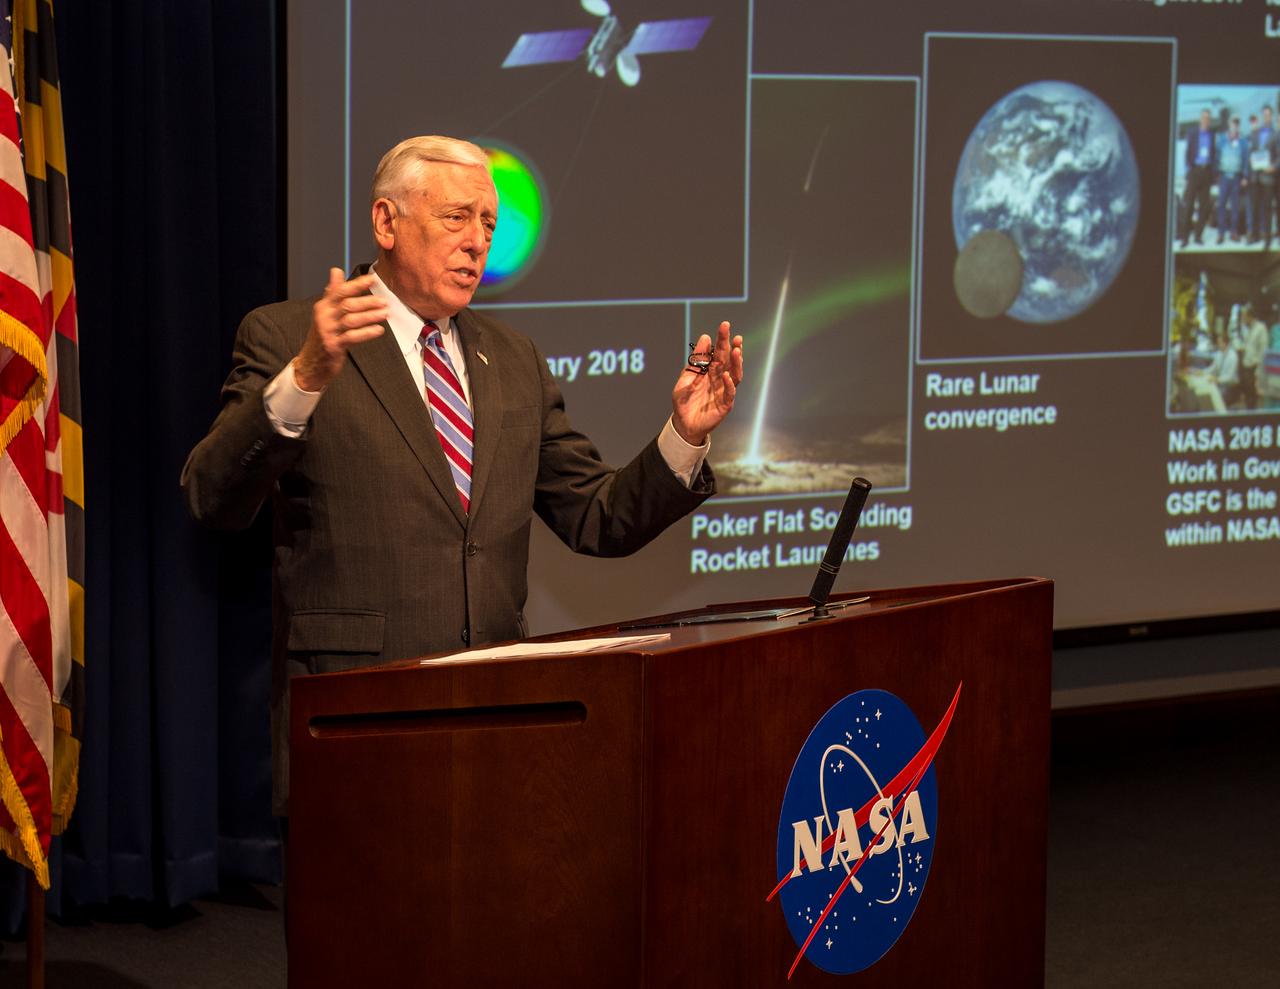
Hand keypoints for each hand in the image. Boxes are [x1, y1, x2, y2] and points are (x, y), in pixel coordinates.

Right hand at [293, 268, 388, 391]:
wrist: (311, 364)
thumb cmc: (322, 336)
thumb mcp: (325, 312)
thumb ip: (333, 292)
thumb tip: (336, 270)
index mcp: (323, 306)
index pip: (340, 291)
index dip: (356, 285)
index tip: (372, 279)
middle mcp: (324, 317)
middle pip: (347, 305)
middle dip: (367, 302)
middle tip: (384, 301)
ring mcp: (327, 332)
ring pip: (351, 320)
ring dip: (370, 316)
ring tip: (385, 313)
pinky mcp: (333, 346)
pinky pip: (352, 337)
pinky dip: (367, 333)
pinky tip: (379, 330)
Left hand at [671, 321, 743, 445]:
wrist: (682, 423)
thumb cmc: (685, 401)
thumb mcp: (686, 377)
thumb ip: (696, 360)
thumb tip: (705, 337)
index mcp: (710, 371)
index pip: (719, 352)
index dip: (723, 339)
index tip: (725, 326)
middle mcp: (720, 379)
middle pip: (728, 361)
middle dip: (732, 347)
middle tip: (735, 336)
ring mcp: (724, 391)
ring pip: (734, 375)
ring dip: (736, 363)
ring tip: (736, 351)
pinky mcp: (725, 405)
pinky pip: (730, 394)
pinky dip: (729, 384)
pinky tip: (726, 375)